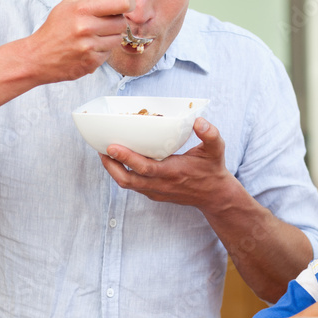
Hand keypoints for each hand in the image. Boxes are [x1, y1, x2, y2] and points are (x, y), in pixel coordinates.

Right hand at [23, 0, 133, 83]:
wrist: (37, 57)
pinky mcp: (91, 62)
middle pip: (122, 22)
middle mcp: (86, 27)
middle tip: (103, 23)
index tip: (125, 5)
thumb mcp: (69, 5)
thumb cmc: (54, 29)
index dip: (127, 3)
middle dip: (116, 22)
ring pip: (117, 39)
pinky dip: (102, 51)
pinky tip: (88, 48)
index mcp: (81, 9)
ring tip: (93, 36)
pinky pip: (108, 54)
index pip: (121, 3)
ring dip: (110, 38)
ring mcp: (89, 46)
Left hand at [99, 117, 233, 208]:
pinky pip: (133, 186)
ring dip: (114, 170)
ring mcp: (156, 191)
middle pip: (128, 180)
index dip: (126, 158)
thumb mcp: (216, 150)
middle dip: (111, 166)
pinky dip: (122, 174)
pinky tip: (119, 161)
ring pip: (127, 185)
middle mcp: (162, 184)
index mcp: (173, 172)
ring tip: (105, 154)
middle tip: (101, 149)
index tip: (111, 146)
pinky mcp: (154, 194)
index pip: (145, 168)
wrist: (214, 196)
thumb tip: (199, 121)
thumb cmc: (212, 169)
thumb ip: (211, 134)